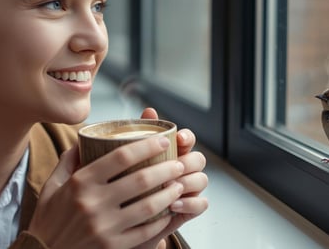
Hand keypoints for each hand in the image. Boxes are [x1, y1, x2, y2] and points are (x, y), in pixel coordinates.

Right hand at [28, 136, 184, 248]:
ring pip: (148, 206)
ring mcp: (105, 228)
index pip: (121, 157)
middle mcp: (94, 203)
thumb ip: (69, 160)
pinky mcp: (113, 247)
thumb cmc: (50, 218)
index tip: (163, 140)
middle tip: (179, 162)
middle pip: (141, 180)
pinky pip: (145, 232)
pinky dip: (161, 219)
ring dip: (168, 193)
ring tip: (179, 184)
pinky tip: (169, 209)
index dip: (147, 146)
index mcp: (81, 182)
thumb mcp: (52, 185)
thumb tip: (84, 139)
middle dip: (166, 168)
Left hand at [138, 108, 208, 248]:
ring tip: (170, 187)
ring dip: (188, 182)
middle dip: (188, 161)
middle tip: (174, 167)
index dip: (187, 137)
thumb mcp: (130, 159)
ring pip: (202, 179)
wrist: (126, 218)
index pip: (188, 139)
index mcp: (172, 152)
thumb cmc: (129, 184)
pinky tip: (173, 205)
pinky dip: (190, 203)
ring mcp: (189, 188)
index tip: (179, 138)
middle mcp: (183, 168)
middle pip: (198, 158)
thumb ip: (141, 135)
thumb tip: (149, 111)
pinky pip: (202, 204)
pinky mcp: (190, 208)